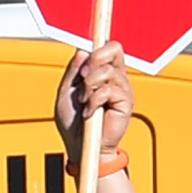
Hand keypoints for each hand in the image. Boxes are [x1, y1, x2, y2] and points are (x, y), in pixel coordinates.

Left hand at [54, 41, 133, 162]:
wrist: (79, 147)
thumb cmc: (72, 123)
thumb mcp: (66, 92)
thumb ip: (73, 71)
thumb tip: (82, 51)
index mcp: (102, 72)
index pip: (108, 48)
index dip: (98, 45)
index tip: (85, 55)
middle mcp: (115, 78)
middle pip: (114, 49)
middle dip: (95, 59)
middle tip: (83, 76)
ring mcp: (121, 89)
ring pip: (108, 70)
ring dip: (89, 86)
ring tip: (84, 102)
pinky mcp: (125, 103)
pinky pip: (109, 90)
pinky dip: (93, 100)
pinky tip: (89, 112)